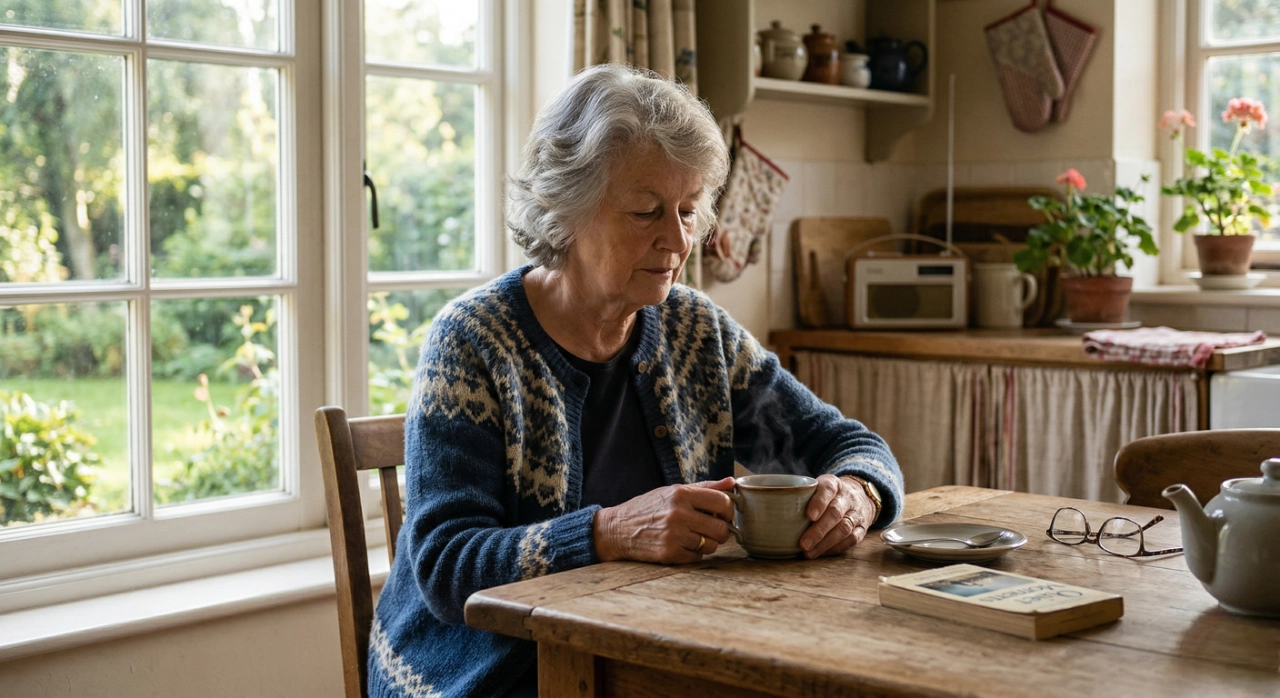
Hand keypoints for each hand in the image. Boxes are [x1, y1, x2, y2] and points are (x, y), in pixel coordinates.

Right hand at [593, 477, 735, 563]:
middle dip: (720, 530)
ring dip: (706, 543)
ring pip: (711, 545)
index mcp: (681, 494)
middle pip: (721, 529)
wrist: (617, 530)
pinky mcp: (669, 554)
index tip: (722, 514)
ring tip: (692, 536)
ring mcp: (674, 535)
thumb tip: (732, 482)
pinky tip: (681, 545)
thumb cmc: (648, 507)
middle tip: (710, 528)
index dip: (728, 511)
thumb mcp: (673, 491)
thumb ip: (705, 487)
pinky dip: (693, 553)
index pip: (723, 502)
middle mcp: (678, 514)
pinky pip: (698, 557)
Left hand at [798, 474, 877, 558]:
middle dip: (819, 530)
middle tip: (803, 543)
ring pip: (844, 528)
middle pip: (835, 513)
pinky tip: (821, 552)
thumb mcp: (817, 487)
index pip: (827, 489)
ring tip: (809, 552)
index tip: (809, 516)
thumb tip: (772, 511)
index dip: (819, 502)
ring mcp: (856, 513)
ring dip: (825, 543)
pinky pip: (851, 540)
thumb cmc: (828, 495)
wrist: (859, 496)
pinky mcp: (862, 529)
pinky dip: (835, 548)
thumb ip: (800, 496)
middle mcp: (847, 497)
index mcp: (834, 484)